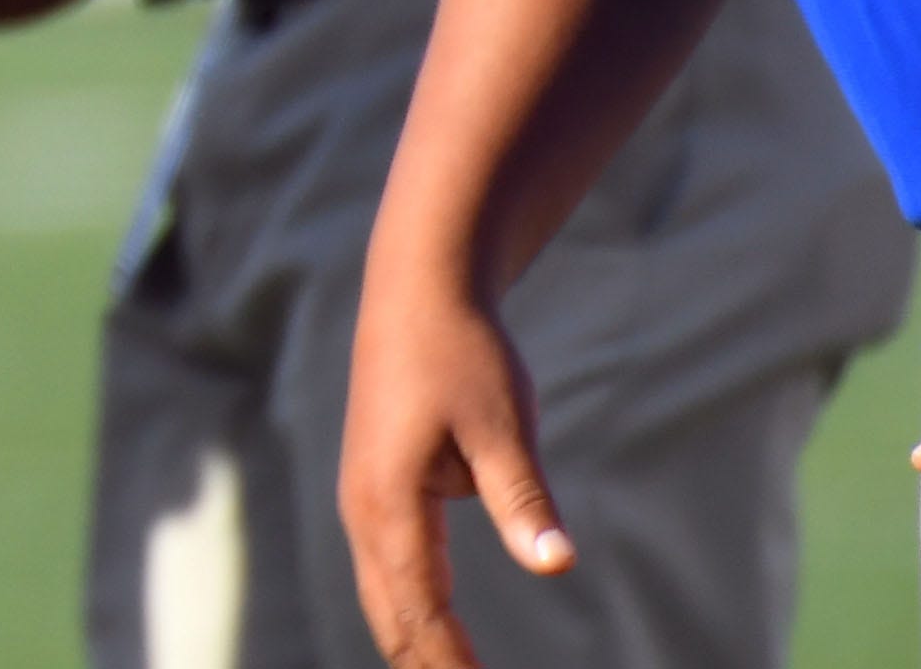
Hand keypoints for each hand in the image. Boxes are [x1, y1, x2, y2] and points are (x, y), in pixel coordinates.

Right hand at [341, 263, 570, 667]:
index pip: (420, 613)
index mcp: (387, 503)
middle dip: (427, 667)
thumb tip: (556, 564)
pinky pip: (391, 573)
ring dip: (418, 647)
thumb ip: (523, 498)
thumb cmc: (461, 353)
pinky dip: (414, 614)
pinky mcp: (378, 490)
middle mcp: (364, 511)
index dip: (452, 666)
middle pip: (390, 619)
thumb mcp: (501, 426)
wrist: (417, 290)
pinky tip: (443, 636)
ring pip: (383, 600)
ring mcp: (365, 502)